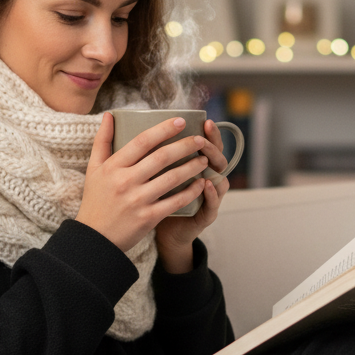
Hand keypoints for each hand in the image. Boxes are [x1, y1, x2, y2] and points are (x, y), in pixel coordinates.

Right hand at [76, 113, 213, 251]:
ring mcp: (138, 200)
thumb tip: (110, 115)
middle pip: (162, 157)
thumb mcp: (93, 169)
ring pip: (172, 178)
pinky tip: (201, 184)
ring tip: (204, 160)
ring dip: (192, 167)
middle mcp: (126, 181)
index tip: (181, 121)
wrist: (94, 238)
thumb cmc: (95, 200)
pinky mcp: (148, 218)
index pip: (142, 141)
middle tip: (200, 140)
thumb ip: (102, 141)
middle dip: (185, 146)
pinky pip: (175, 202)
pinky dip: (190, 192)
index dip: (164, 129)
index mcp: (114, 166)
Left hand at [155, 119, 230, 272]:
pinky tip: (204, 184)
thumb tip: (134, 131)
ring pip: (220, 179)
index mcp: (194, 166)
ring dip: (214, 167)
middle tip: (201, 138)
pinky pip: (213, 203)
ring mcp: (209, 197)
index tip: (204, 120)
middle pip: (218, 157)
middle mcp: (206, 178)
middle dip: (212, 146)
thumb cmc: (157, 201)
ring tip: (204, 158)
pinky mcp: (206, 215)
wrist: (163, 233)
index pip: (207, 145)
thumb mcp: (154, 176)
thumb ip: (152, 155)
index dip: (208, 133)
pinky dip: (211, 194)